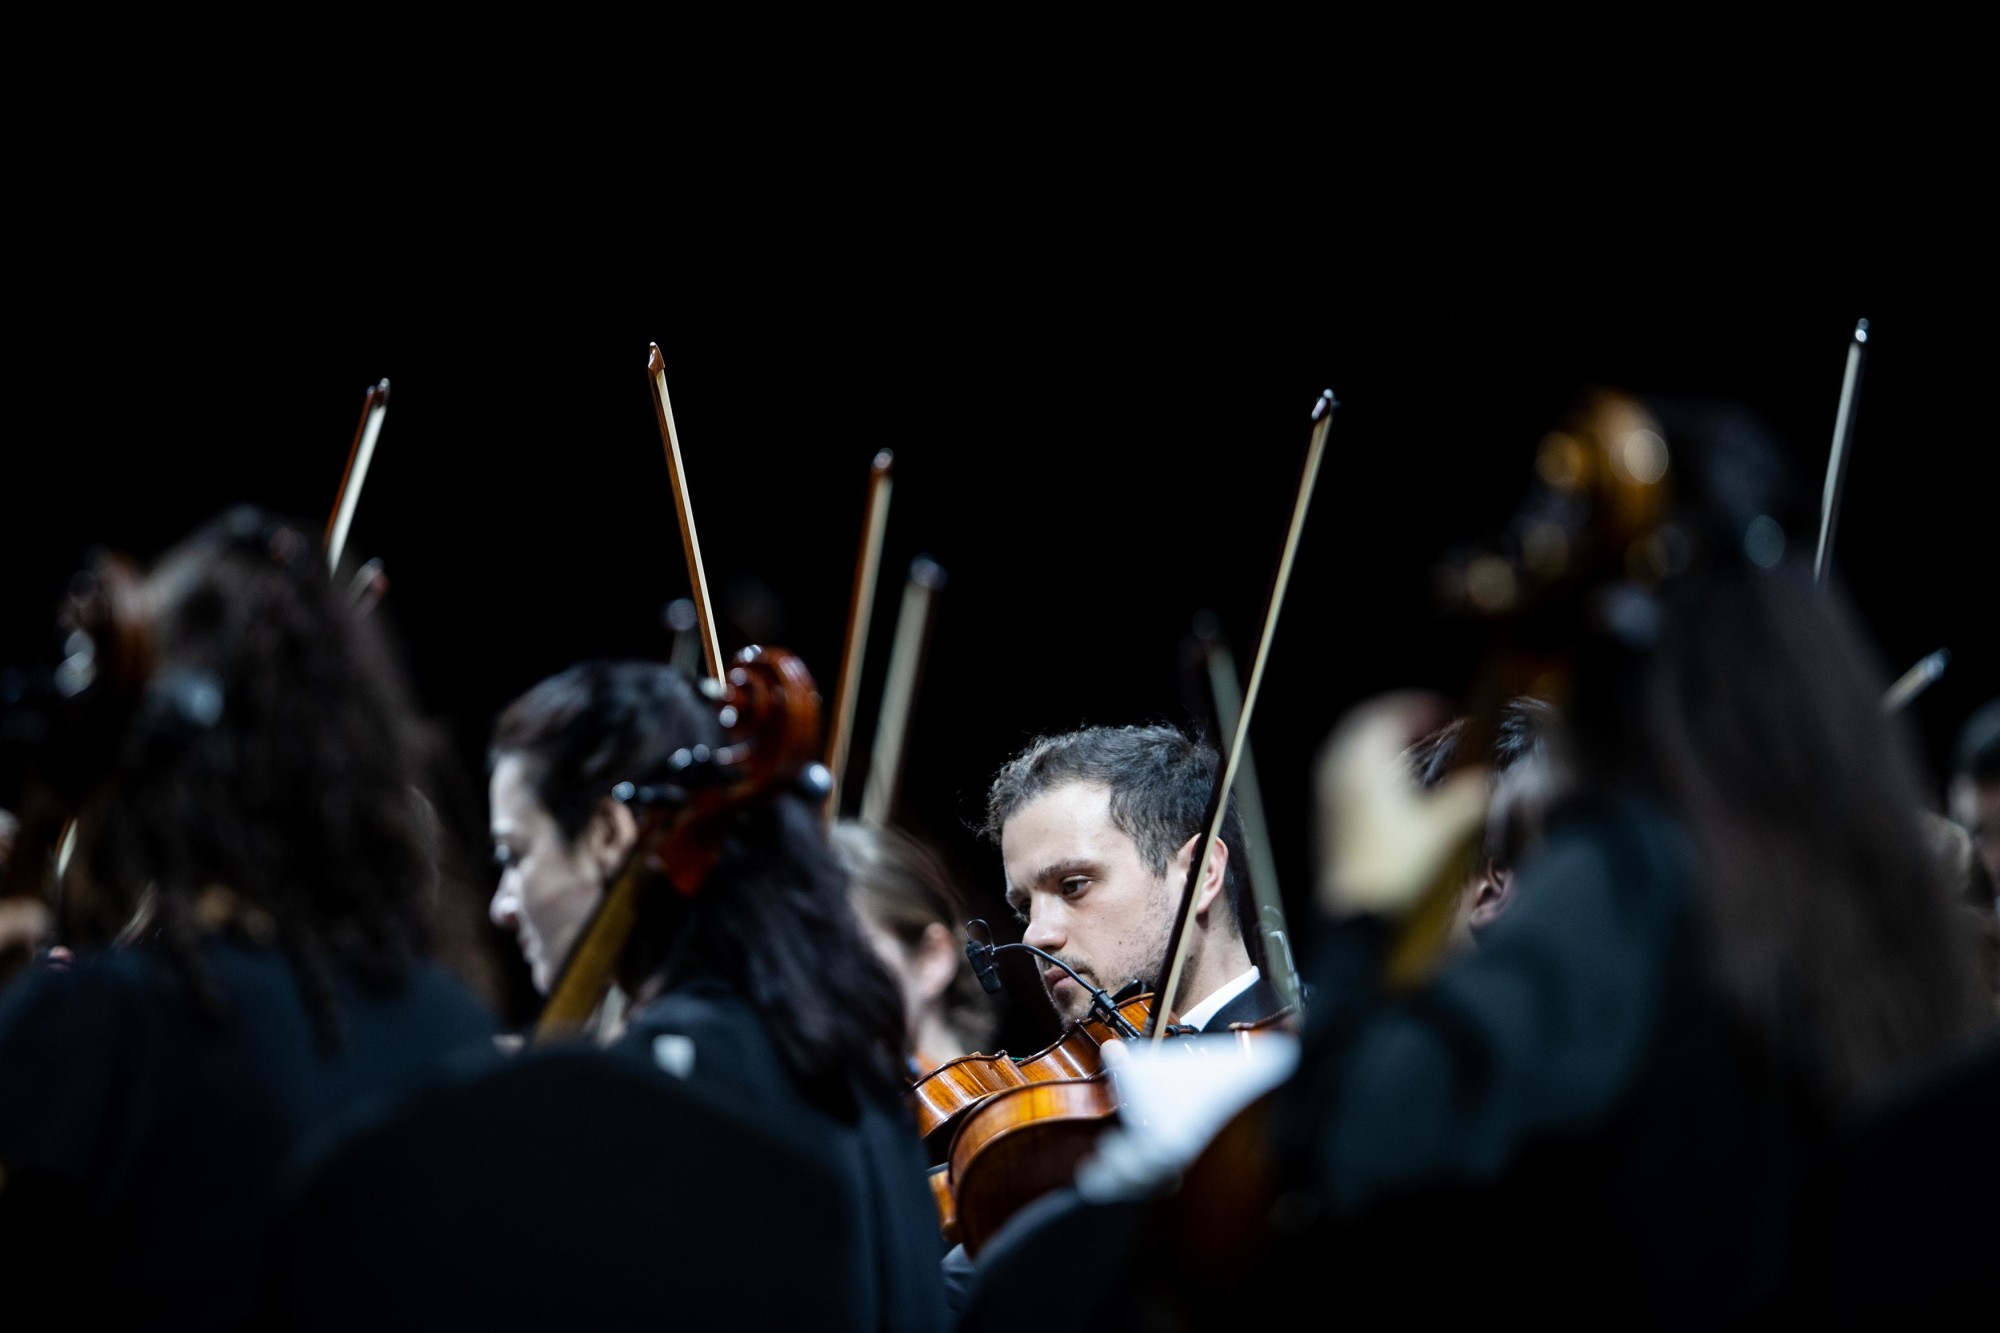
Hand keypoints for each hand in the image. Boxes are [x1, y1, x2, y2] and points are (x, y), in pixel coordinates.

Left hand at [1313, 692, 1488, 919]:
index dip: (1415, 706)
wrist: (1361, 917)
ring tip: (1415, 752)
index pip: (1383, 714)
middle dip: (1396, 721)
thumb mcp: (1444, 827)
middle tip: (1427, 725)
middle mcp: (1340, 772)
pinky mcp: (1330, 819)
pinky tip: (1395, 788)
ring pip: (1352, 752)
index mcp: (1363, 762)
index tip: (1442, 711)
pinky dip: (1371, 769)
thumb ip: (1470, 795)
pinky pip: (1347, 776)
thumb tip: (1489, 778)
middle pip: (1363, 728)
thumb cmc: (1398, 867)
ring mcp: (1330, 796)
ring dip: (1382, 745)